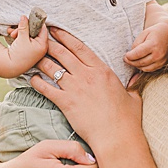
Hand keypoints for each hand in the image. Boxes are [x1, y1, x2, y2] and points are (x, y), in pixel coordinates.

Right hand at [5, 14, 47, 72]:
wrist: (9, 67)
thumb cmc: (18, 54)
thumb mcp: (21, 38)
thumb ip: (24, 26)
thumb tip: (24, 17)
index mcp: (43, 45)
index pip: (42, 29)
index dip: (35, 22)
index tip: (29, 17)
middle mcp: (41, 47)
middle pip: (35, 32)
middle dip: (24, 28)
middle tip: (14, 30)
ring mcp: (36, 50)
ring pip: (29, 35)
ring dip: (20, 32)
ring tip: (11, 34)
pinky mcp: (30, 51)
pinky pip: (26, 40)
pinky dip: (19, 37)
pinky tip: (12, 36)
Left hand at [30, 27, 143, 154]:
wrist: (116, 136)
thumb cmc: (126, 118)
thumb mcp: (133, 96)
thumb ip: (132, 84)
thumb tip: (135, 79)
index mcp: (102, 70)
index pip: (79, 47)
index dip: (65, 37)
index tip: (57, 31)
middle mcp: (86, 75)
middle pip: (62, 53)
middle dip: (49, 43)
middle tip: (40, 37)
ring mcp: (75, 88)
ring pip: (52, 68)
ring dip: (41, 60)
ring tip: (33, 56)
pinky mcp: (66, 103)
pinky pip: (46, 89)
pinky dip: (37, 82)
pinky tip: (32, 79)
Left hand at [124, 20, 167, 71]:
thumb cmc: (154, 32)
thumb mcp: (144, 33)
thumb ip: (136, 44)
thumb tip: (131, 55)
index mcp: (153, 44)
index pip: (137, 54)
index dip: (129, 56)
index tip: (125, 55)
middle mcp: (159, 54)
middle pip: (140, 63)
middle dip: (131, 62)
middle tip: (126, 59)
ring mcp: (162, 60)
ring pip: (145, 68)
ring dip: (137, 66)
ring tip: (133, 60)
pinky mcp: (163, 64)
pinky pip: (150, 69)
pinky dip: (144, 67)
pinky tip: (141, 62)